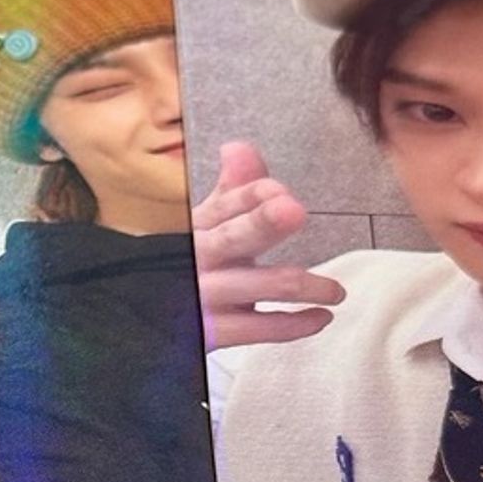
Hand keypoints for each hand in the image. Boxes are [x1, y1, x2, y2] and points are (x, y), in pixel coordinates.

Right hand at [191, 142, 345, 348]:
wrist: (147, 312)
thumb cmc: (186, 267)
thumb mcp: (204, 228)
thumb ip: (232, 192)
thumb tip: (238, 148)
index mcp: (199, 228)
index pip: (227, 205)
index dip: (254, 196)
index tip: (279, 192)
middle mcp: (200, 260)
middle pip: (234, 237)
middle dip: (264, 221)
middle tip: (293, 211)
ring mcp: (205, 298)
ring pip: (262, 285)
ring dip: (308, 286)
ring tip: (335, 292)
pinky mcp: (212, 333)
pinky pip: (259, 329)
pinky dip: (295, 324)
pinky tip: (321, 318)